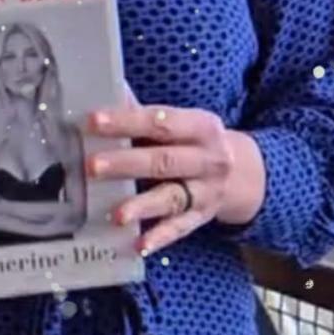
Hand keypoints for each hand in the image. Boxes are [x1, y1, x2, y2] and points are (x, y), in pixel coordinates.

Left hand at [86, 102, 256, 254]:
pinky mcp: (202, 217)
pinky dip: (159, 237)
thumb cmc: (193, 141)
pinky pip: (179, 229)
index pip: (160, 122)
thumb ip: (143, 113)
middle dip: (126, 164)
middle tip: (92, 166)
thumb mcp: (181, 122)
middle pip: (164, 161)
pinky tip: (137, 245)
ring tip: (115, 215)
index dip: (126, 121)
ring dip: (142, 206)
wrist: (242, 173)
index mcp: (200, 126)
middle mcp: (208, 159)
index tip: (93, 122)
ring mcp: (207, 191)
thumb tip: (102, 89)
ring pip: (172, 198)